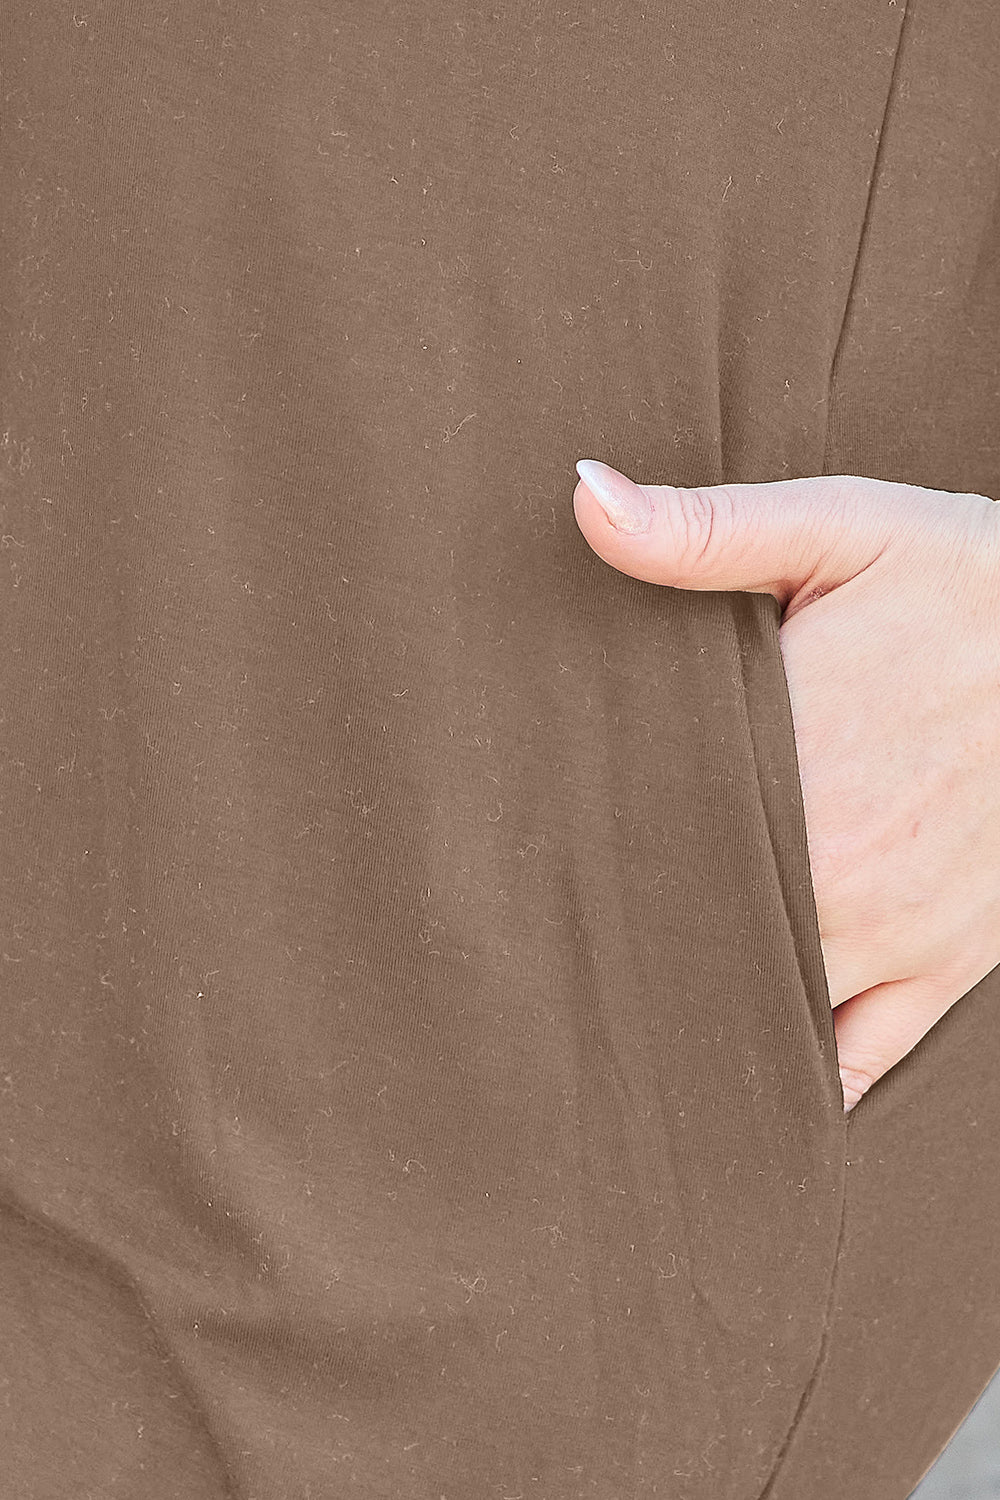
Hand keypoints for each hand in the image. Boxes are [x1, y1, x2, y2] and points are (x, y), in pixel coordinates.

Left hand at [572, 458, 999, 1111]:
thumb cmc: (974, 581)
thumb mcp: (846, 527)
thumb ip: (709, 529)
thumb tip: (582, 496)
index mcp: (795, 758)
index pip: (645, 836)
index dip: (561, 860)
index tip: (497, 869)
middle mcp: (839, 866)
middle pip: (686, 933)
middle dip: (604, 943)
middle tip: (517, 957)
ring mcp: (895, 931)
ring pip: (756, 1004)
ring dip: (677, 1014)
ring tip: (588, 1032)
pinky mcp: (946, 964)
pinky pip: (860, 1054)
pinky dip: (795, 1079)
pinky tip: (728, 1093)